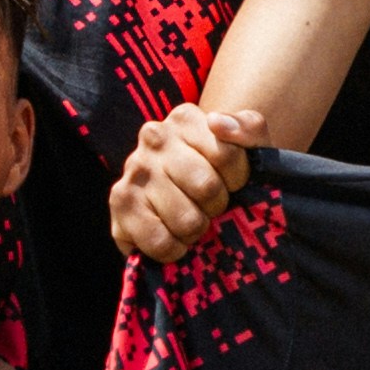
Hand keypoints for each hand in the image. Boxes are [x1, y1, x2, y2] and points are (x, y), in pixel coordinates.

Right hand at [114, 100, 261, 263]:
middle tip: (209, 206)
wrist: (184, 202)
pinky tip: (173, 239)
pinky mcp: (120, 203)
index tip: (232, 183)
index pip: (227, 155)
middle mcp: (154, 137)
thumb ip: (249, 127)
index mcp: (186, 119)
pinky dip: (174, 250)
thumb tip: (217, 123)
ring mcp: (134, 169)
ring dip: (197, 232)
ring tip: (190, 220)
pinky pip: (159, 241)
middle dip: (217, 207)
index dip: (238, 180)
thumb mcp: (249, 146)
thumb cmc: (223, 174)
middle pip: (207, 187)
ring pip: (186, 219)